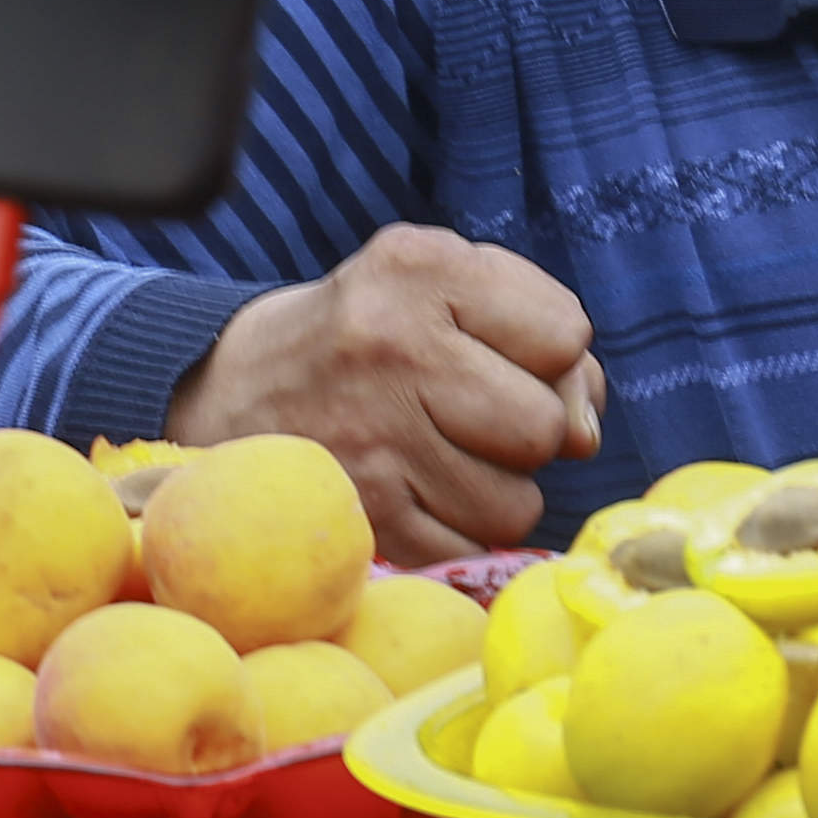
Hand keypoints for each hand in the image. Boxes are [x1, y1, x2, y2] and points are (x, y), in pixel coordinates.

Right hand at [168, 224, 605, 562]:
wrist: (232, 386)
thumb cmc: (374, 330)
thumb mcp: (445, 285)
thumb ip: (541, 331)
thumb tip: (585, 434)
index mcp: (422, 268)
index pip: (565, 335)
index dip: (549, 356)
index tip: (499, 353)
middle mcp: (393, 346)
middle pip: (543, 427)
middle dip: (528, 431)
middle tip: (473, 415)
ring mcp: (370, 437)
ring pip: (514, 504)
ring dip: (498, 490)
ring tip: (444, 454)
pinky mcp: (357, 513)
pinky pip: (467, 549)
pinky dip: (459, 532)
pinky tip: (419, 494)